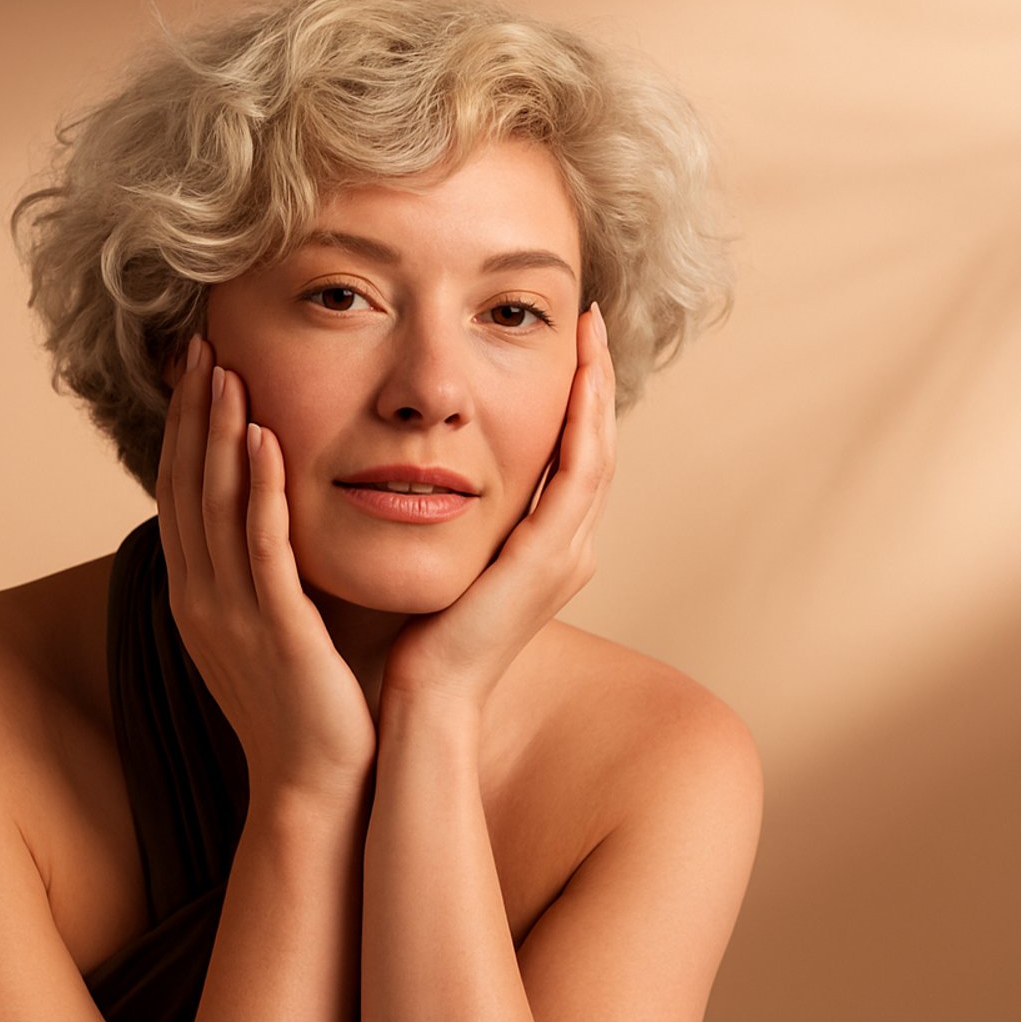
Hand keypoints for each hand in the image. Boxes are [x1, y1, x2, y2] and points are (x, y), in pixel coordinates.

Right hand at [155, 333, 377, 810]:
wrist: (319, 788)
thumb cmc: (312, 707)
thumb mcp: (277, 626)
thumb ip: (273, 571)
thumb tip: (284, 516)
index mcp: (200, 595)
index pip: (183, 493)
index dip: (186, 426)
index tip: (198, 366)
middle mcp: (202, 598)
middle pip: (187, 486)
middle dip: (193, 411)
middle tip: (201, 343)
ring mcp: (231, 614)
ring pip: (216, 506)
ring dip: (219, 433)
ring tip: (227, 368)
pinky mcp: (273, 630)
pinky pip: (260, 548)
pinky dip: (259, 490)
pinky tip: (266, 439)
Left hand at [380, 301, 615, 718]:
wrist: (427, 702)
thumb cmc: (422, 642)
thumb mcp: (448, 565)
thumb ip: (457, 523)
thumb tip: (429, 476)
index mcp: (549, 551)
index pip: (574, 458)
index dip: (576, 399)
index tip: (567, 342)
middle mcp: (572, 549)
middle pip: (598, 444)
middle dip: (596, 379)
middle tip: (591, 319)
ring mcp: (568, 555)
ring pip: (598, 450)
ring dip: (596, 387)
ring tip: (589, 332)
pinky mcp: (549, 558)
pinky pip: (578, 473)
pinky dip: (580, 421)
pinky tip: (575, 379)